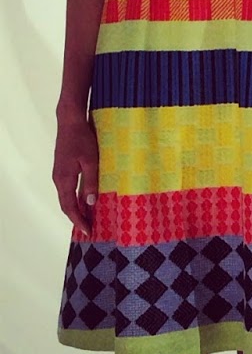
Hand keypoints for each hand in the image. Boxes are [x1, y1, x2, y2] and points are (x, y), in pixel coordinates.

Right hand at [53, 112, 98, 235]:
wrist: (70, 122)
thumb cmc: (83, 140)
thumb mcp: (91, 161)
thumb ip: (91, 182)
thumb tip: (90, 203)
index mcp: (64, 179)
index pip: (69, 206)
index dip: (78, 220)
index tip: (87, 231)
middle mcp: (59, 179)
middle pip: (65, 204)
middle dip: (76, 218)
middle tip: (89, 229)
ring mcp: (59, 174)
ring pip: (66, 197)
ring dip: (76, 209)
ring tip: (88, 218)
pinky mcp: (63, 169)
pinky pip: (67, 190)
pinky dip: (74, 199)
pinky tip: (85, 201)